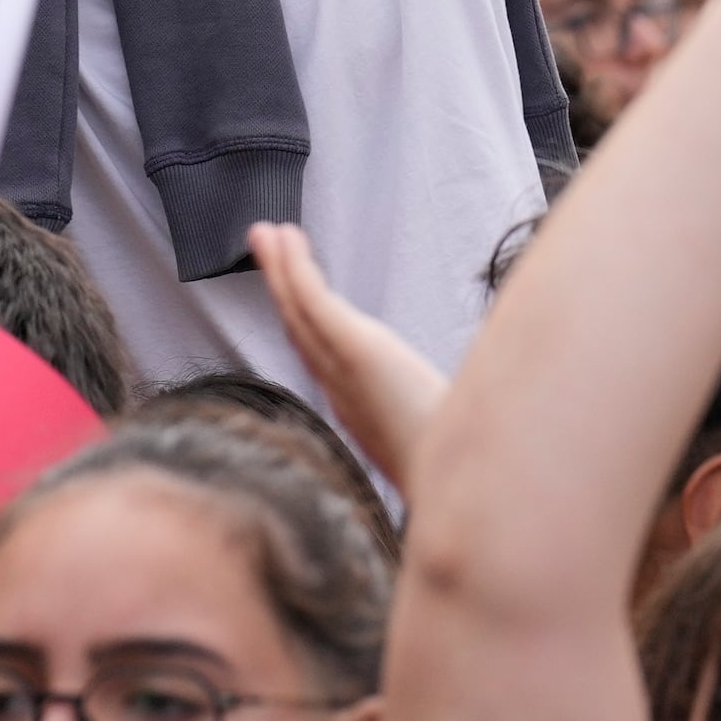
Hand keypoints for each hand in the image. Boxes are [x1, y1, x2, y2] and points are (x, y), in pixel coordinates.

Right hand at [249, 222, 446, 499]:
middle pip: (300, 329)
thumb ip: (435, 427)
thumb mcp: (441, 442)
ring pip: (300, 311)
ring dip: (280, 270)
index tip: (292, 294)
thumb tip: (455, 417)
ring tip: (267, 233)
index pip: (320, 357)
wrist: (458, 488)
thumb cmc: (454, 471)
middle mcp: (342, 391)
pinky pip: (315, 304)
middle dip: (279, 287)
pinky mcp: (357, 351)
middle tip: (263, 246)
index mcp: (358, 410)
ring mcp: (344, 371)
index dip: (301, 320)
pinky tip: (288, 243)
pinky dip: (297, 271)